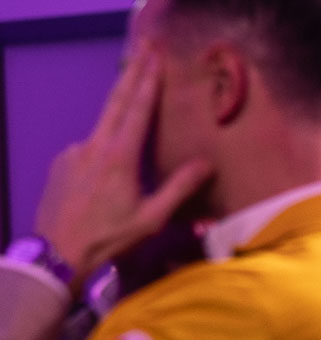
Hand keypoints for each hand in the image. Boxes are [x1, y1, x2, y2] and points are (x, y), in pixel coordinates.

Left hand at [34, 47, 212, 292]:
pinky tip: (107, 170)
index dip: (148, 81)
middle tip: (144, 50)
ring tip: (132, 111)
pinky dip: (102, 148)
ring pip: (102, 127)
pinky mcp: (62, 162)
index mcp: (119, 156)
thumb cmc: (110, 238)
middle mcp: (93, 145)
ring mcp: (73, 151)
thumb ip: (178, 187)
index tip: (156, 56)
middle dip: (131, 74)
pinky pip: (88, 148)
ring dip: (118, 115)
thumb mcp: (152, 219)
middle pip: (115, 101)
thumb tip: (207, 163)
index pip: (137, 109)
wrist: (57, 252)